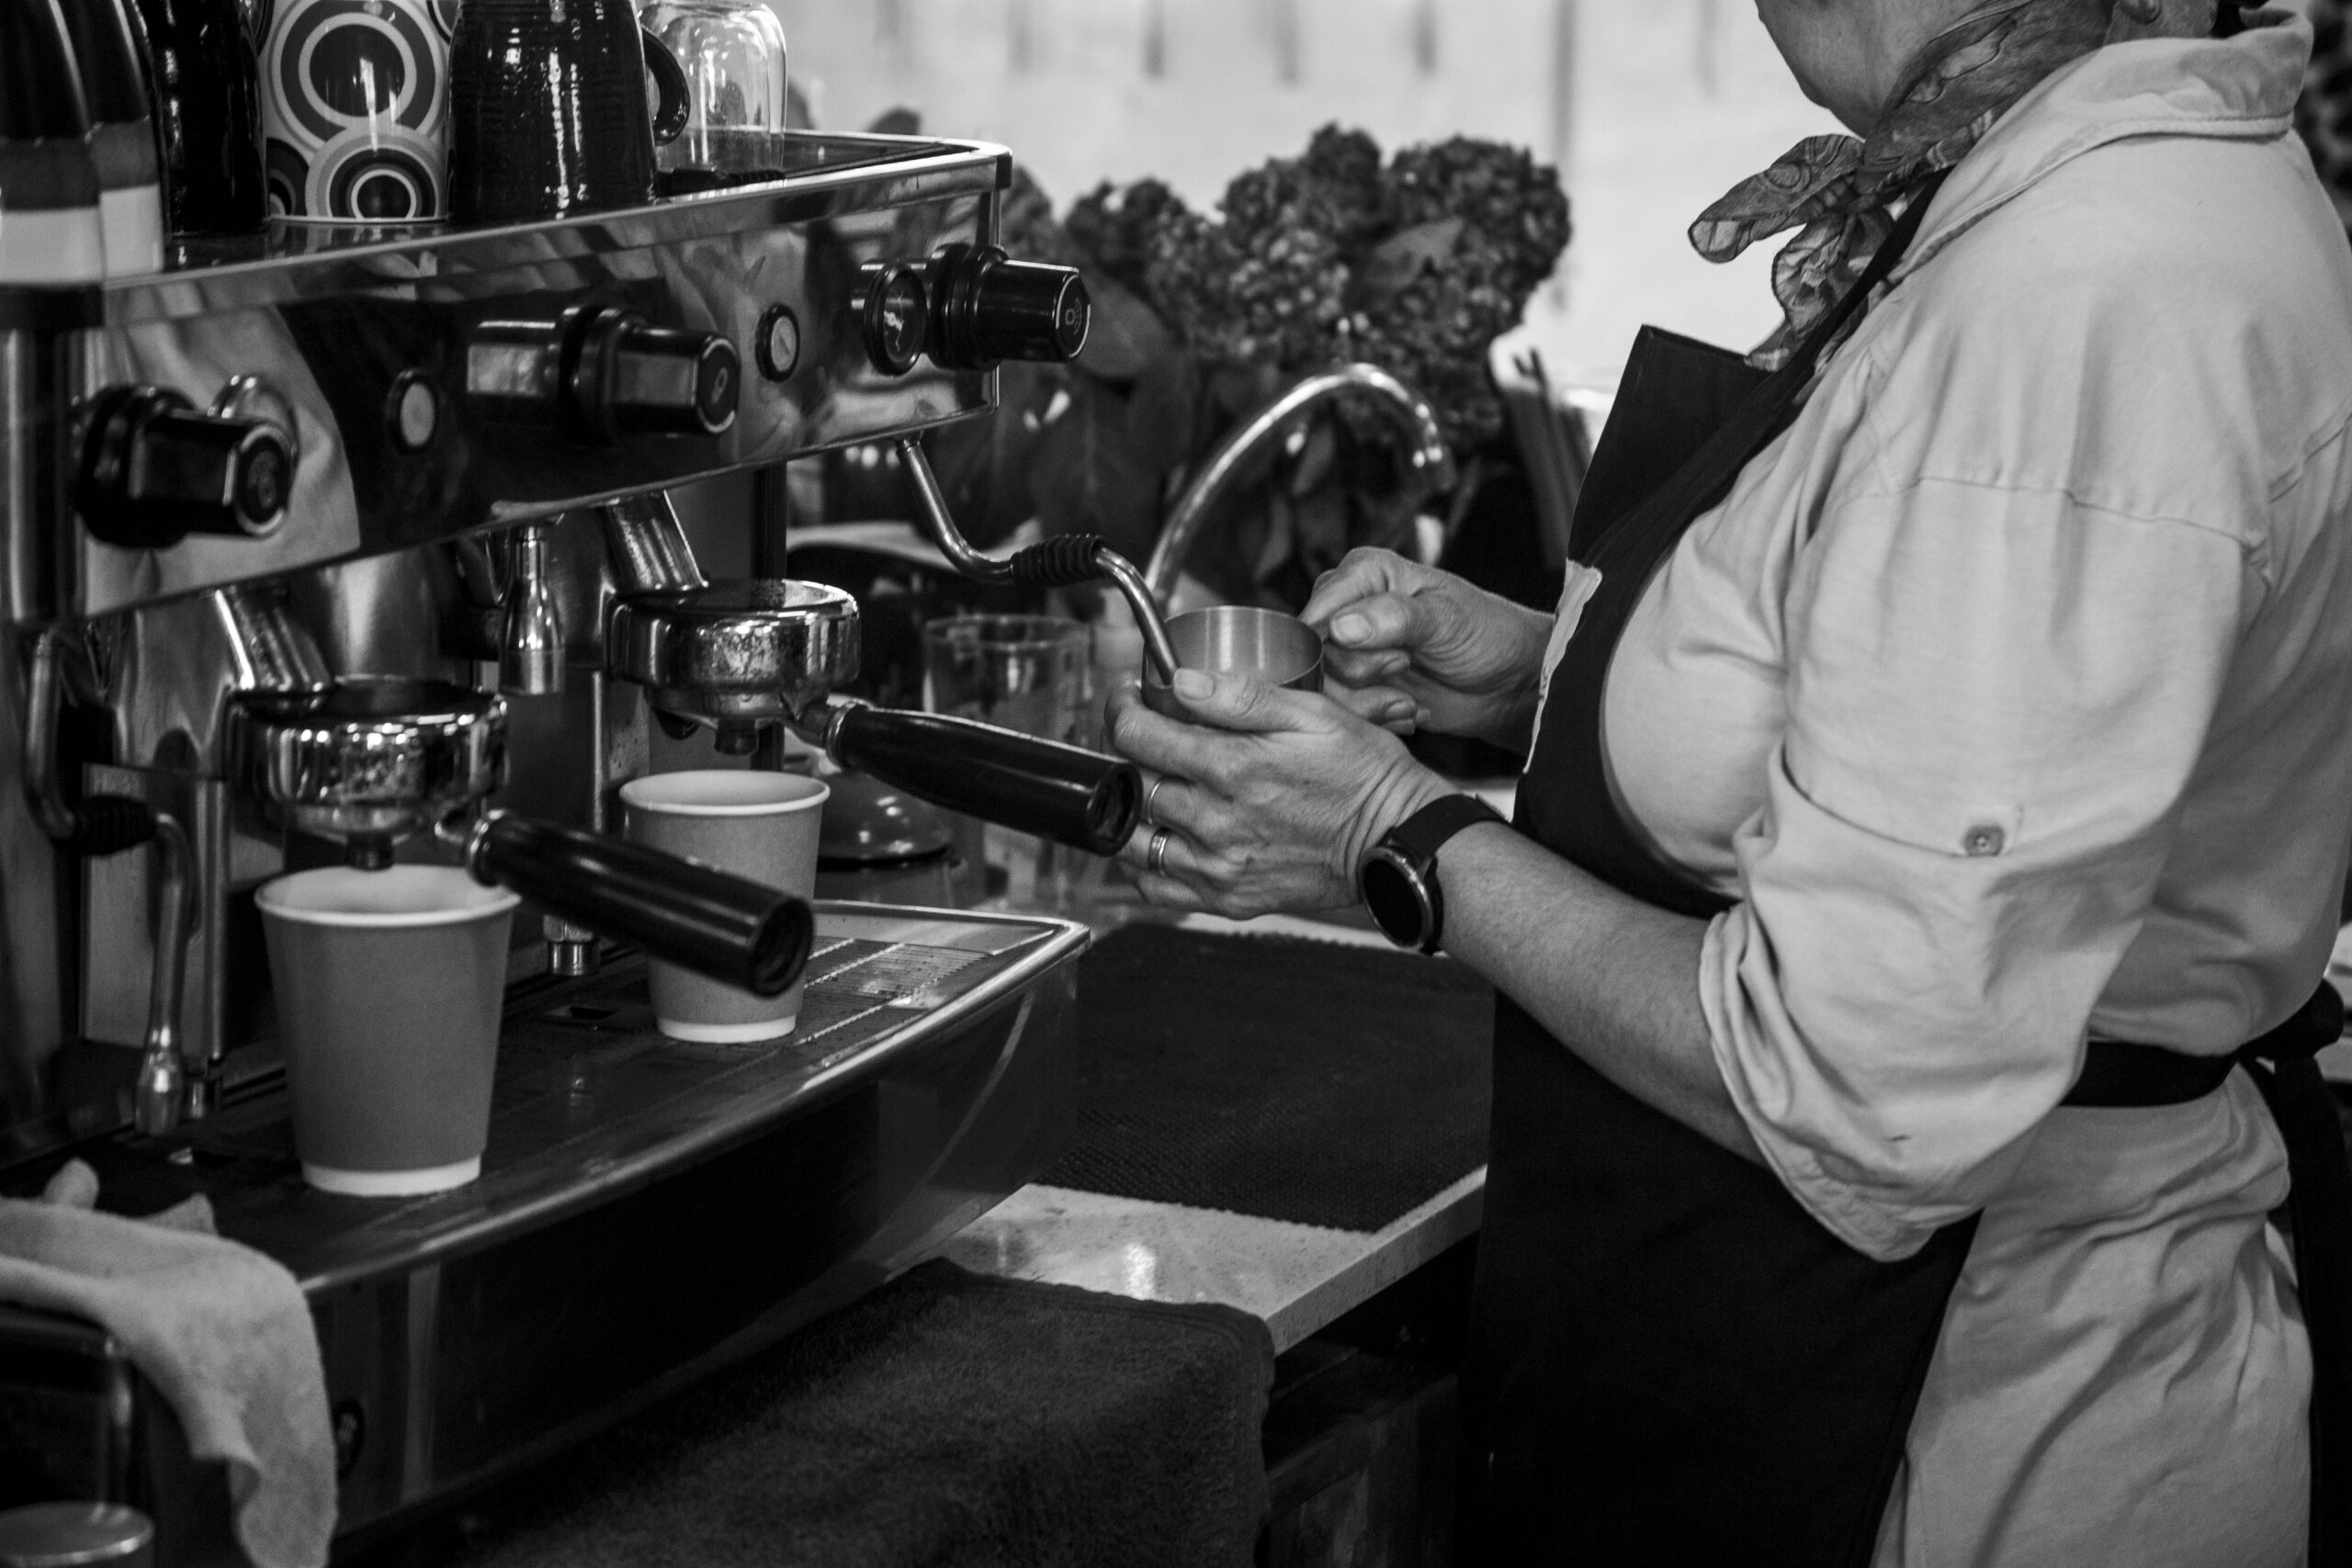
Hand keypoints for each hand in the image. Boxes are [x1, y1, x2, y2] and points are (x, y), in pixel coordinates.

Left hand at [1107, 668, 1450, 917]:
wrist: (1398, 839)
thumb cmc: (1364, 773)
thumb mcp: (1312, 713)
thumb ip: (1240, 696)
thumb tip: (1182, 682)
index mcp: (1234, 768)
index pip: (1138, 736)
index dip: (1122, 709)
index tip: (1128, 700)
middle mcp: (1218, 822)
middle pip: (1132, 784)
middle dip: (1130, 754)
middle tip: (1148, 740)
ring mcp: (1220, 867)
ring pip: (1134, 839)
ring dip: (1129, 811)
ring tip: (1148, 788)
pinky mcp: (1229, 899)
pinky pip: (1157, 888)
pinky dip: (1144, 865)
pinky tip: (1161, 839)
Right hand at [1301, 548, 1555, 747]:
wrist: (1507, 683)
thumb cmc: (1487, 635)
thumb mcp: (1447, 620)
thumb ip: (1394, 617)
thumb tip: (1341, 625)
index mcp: (1364, 574)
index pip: (1318, 612)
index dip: (1343, 646)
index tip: (1394, 659)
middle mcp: (1348, 607)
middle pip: (1316, 655)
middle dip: (1360, 677)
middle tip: (1406, 669)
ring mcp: (1350, 650)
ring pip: (1323, 689)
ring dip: (1369, 705)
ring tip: (1408, 702)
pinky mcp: (1357, 687)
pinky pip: (1340, 711)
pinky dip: (1374, 719)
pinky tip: (1406, 711)